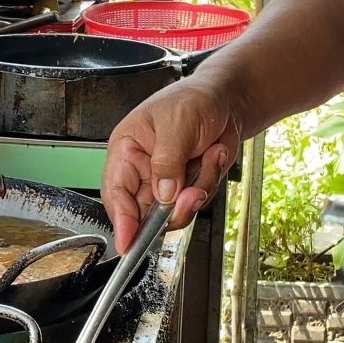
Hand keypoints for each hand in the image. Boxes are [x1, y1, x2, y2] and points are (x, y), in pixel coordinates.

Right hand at [100, 76, 240, 254]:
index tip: (127, 243)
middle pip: (144, 212)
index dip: (121, 220)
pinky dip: (210, 182)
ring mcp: (166, 182)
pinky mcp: (187, 187)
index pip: (116, 193)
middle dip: (172, 208)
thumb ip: (167, 162)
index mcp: (126, 151)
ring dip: (197, 189)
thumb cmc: (193, 99)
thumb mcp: (177, 125)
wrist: (227, 99)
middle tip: (192, 192)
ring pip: (174, 212)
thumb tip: (163, 196)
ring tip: (209, 156)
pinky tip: (213, 155)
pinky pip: (196, 203)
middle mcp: (142, 171)